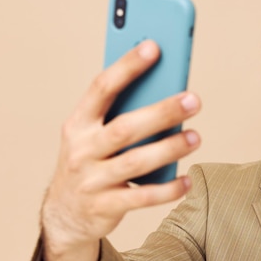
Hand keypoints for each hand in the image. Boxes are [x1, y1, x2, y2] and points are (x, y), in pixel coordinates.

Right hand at [40, 40, 200, 260]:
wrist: (64, 213)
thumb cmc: (90, 160)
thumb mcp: (93, 134)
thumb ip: (121, 113)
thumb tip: (167, 87)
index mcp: (79, 123)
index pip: (102, 88)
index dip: (127, 66)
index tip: (155, 47)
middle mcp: (81, 150)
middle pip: (125, 127)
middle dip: (161, 112)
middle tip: (193, 100)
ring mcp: (92, 180)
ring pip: (135, 161)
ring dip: (169, 148)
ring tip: (195, 137)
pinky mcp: (105, 207)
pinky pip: (142, 197)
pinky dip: (167, 189)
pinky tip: (187, 180)